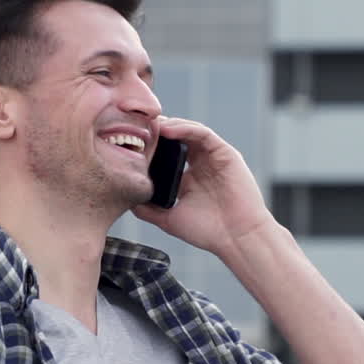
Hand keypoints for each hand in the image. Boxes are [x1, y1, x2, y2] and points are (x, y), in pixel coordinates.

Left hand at [132, 117, 275, 257]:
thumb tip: (127, 200)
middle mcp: (201, 164)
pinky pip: (203, 133)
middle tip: (134, 125)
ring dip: (168, 125)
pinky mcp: (225, 153)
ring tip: (149, 125)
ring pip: (188, 131)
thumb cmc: (208, 232)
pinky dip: (185, 128)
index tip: (127, 142)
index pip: (166, 153)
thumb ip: (149, 209)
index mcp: (189, 177)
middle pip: (176, 137)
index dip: (149, 146)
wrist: (236, 239)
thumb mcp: (169, 219)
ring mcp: (214, 157)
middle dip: (156, 130)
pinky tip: (168, 129)